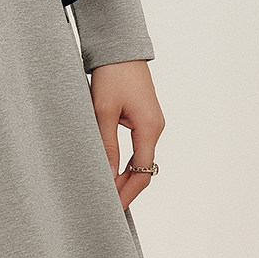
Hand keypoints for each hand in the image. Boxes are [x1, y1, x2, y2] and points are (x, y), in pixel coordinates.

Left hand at [89, 60, 163, 210]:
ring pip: (140, 160)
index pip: (142, 172)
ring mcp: (151, 123)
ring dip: (124, 176)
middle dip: (126, 188)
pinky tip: (111, 171)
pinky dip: (125, 162)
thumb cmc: (112, 75)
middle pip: (143, 169)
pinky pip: (137, 148)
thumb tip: (108, 175)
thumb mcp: (103, 111)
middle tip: (106, 204)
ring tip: (106, 192)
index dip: (127, 193)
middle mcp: (155, 128)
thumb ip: (106, 145)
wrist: (120, 50)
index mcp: (149, 128)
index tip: (112, 208)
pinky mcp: (143, 118)